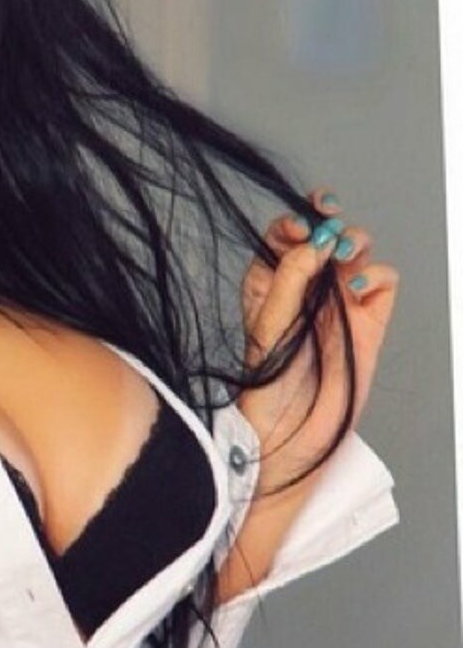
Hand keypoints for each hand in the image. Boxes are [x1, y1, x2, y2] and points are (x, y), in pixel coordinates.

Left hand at [236, 187, 398, 496]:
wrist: (288, 433)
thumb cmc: (266, 385)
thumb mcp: (269, 324)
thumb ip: (291, 278)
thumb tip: (317, 242)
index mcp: (271, 283)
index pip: (284, 235)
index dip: (292, 222)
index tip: (297, 228)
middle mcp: (306, 288)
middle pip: (324, 233)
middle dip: (327, 216)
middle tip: (327, 215)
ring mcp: (339, 303)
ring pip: (357, 250)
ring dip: (354, 240)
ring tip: (342, 254)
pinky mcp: (368, 321)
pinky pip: (382, 282)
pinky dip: (375, 275)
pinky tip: (354, 288)